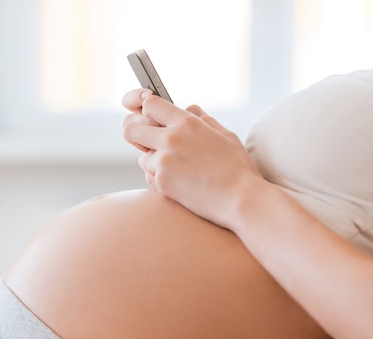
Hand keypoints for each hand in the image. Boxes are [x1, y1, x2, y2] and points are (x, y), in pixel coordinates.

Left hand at [122, 89, 261, 227]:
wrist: (241, 199)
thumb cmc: (238, 168)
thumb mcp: (225, 134)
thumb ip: (203, 119)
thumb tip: (189, 109)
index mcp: (187, 122)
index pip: (150, 105)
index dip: (149, 111)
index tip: (154, 120)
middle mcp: (171, 139)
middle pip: (131, 129)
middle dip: (136, 135)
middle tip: (148, 143)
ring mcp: (163, 162)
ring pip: (142, 157)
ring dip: (153, 162)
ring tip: (178, 170)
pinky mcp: (161, 183)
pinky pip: (150, 177)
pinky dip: (161, 180)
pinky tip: (181, 184)